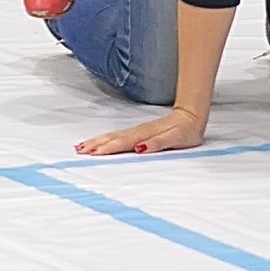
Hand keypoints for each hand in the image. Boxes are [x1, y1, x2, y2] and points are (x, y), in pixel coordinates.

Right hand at [76, 108, 206, 156]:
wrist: (190, 117)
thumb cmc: (185, 132)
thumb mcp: (175, 139)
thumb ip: (157, 144)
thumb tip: (140, 148)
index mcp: (144, 135)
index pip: (122, 143)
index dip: (107, 148)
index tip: (93, 153)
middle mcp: (137, 132)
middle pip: (112, 138)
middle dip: (95, 144)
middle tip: (79, 151)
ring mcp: (136, 131)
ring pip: (112, 136)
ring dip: (96, 141)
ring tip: (81, 147)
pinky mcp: (137, 132)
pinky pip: (116, 135)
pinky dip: (105, 139)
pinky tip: (99, 142)